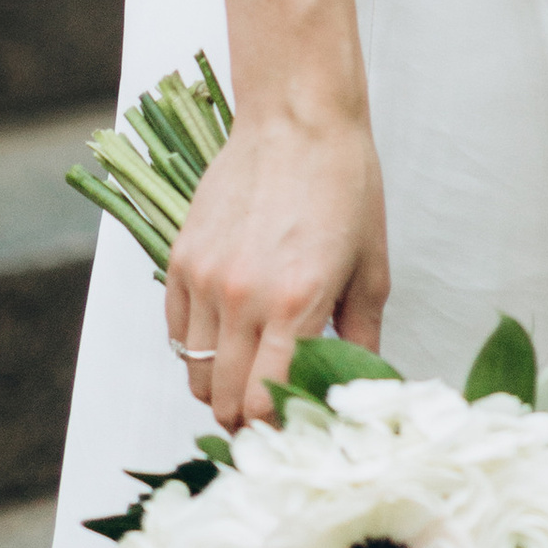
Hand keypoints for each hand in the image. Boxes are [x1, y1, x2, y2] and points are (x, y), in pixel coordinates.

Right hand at [165, 104, 388, 434]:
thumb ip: (361, 336)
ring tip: (246, 376)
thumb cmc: (344, 185)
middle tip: (267, 415)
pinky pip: (176, 333)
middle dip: (245, 420)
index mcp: (296, 304)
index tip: (290, 430)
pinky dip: (195, 348)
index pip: (266, 405)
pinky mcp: (180, 259)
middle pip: (224, 400)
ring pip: (194, 373)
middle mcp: (242, 298)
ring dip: (217, 388)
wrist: (298, 117)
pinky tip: (225, 335)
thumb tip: (358, 386)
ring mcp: (205, 279)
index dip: (276, 430)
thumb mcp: (371, 266)